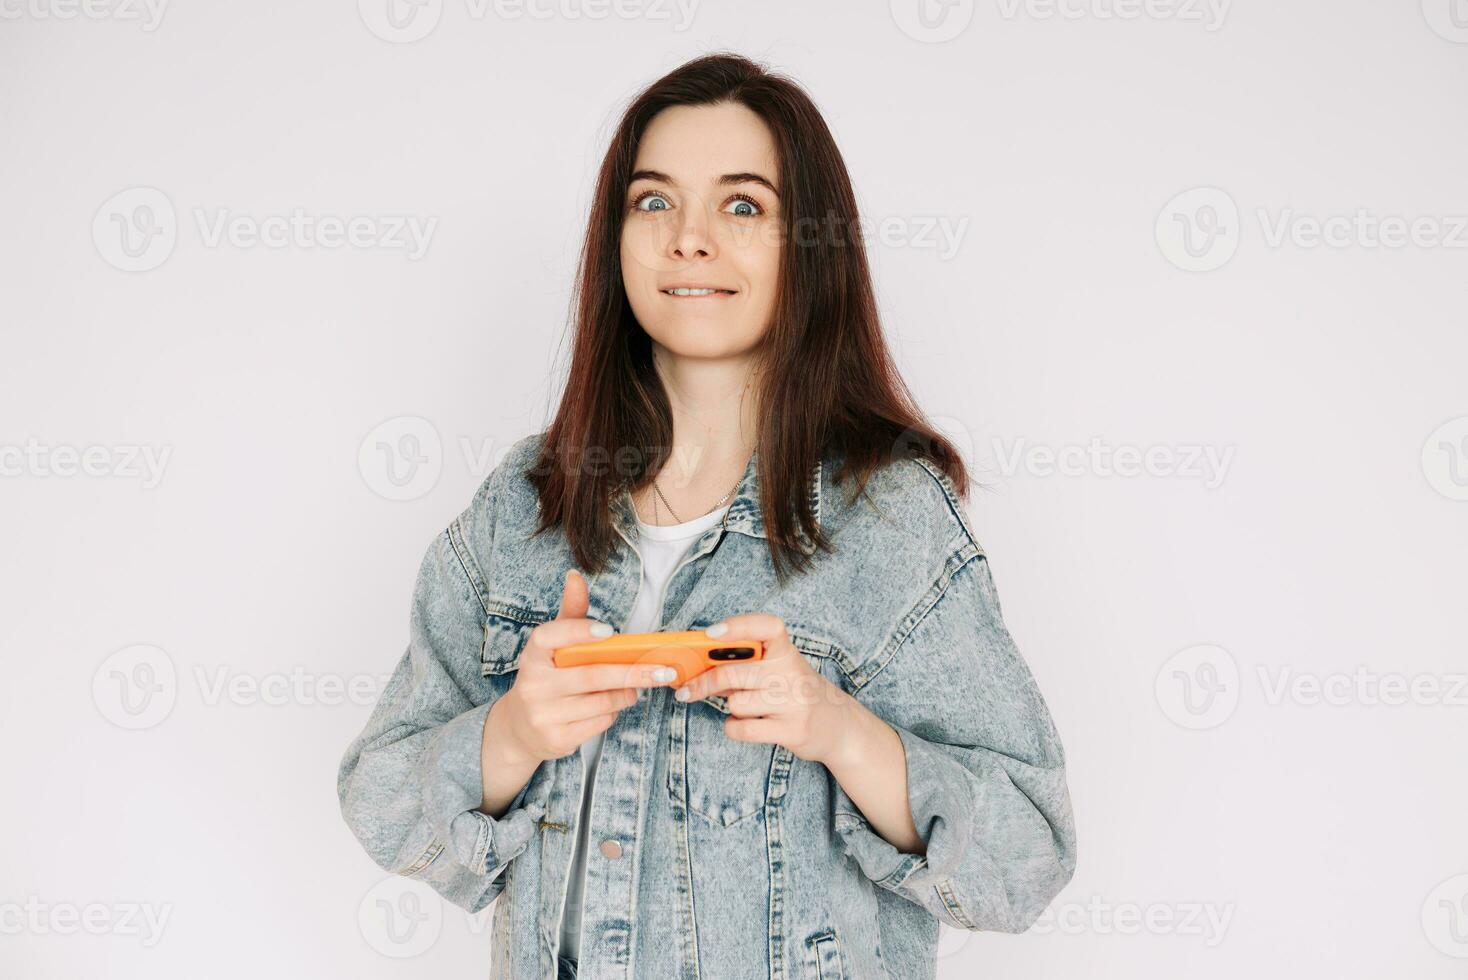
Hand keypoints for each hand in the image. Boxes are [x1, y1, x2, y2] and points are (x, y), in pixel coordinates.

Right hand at [488, 569, 678, 766]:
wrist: (520, 728)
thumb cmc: (547, 677)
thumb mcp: (553, 646)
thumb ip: (570, 614)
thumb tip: (576, 576)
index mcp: (533, 654)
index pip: (551, 636)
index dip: (580, 631)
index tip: (610, 631)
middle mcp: (533, 684)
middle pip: (592, 675)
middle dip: (632, 672)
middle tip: (663, 670)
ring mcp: (543, 714)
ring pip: (602, 702)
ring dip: (627, 693)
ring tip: (636, 687)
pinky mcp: (556, 739)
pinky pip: (599, 723)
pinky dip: (614, 713)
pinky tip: (612, 706)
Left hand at [671, 614, 854, 764]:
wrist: (838, 726)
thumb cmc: (797, 693)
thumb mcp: (780, 670)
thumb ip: (746, 664)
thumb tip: (697, 665)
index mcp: (787, 652)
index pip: (766, 627)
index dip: (738, 626)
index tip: (711, 633)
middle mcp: (792, 673)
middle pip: (732, 672)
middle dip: (702, 683)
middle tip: (685, 689)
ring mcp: (794, 702)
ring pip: (736, 703)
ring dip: (730, 708)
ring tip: (743, 707)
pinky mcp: (792, 730)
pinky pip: (743, 729)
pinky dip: (735, 728)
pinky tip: (744, 724)